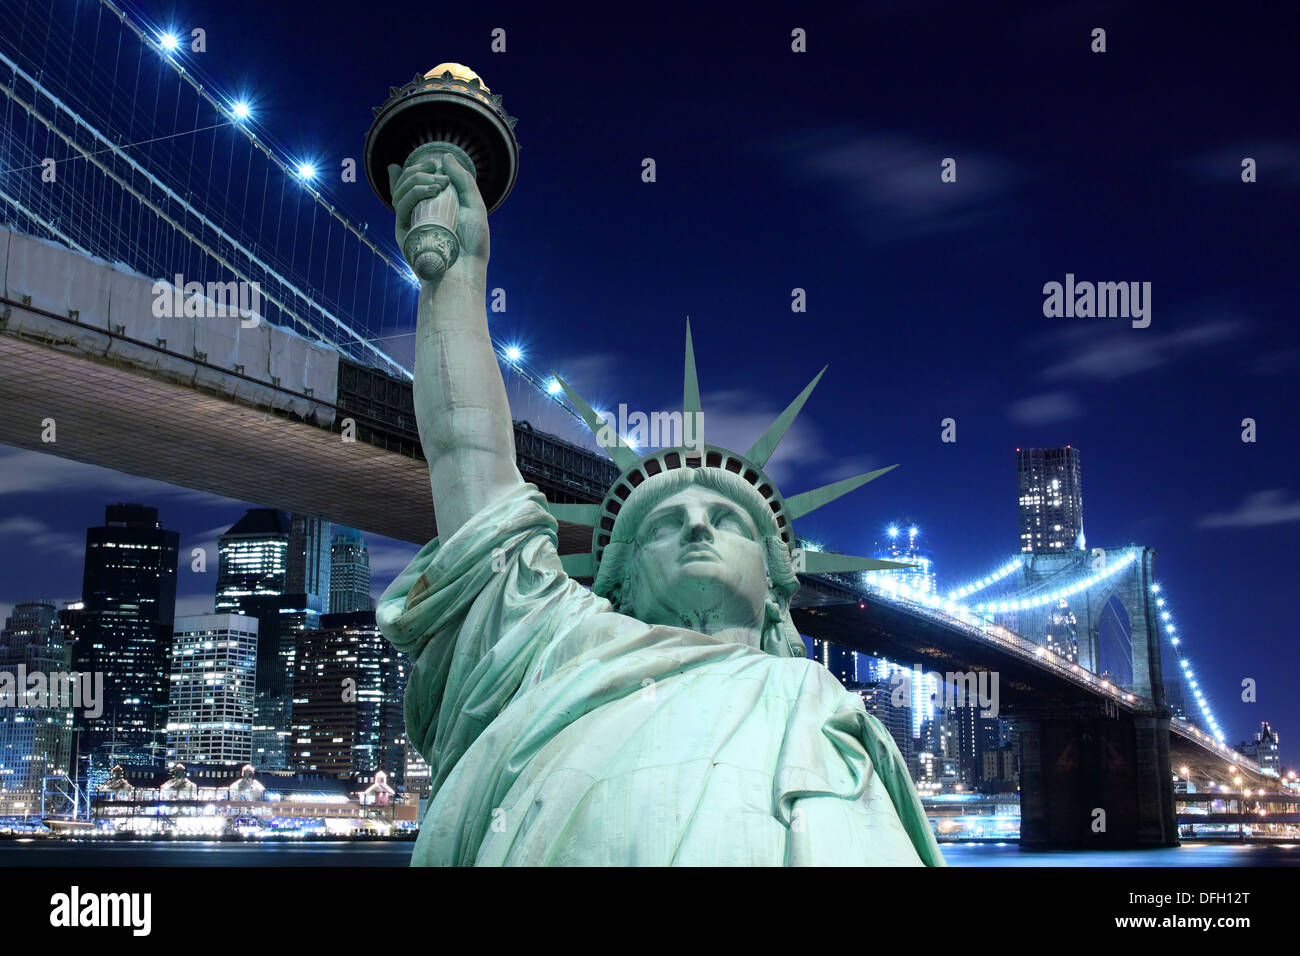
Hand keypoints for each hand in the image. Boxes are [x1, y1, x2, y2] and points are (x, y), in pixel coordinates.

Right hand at [388, 151, 488, 279]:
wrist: (466, 272)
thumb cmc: (472, 244)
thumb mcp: (474, 206)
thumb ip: (462, 180)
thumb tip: (445, 156)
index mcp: (432, 208)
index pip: (413, 183)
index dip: (414, 168)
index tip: (432, 162)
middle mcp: (418, 214)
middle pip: (404, 183)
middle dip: (417, 170)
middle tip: (435, 169)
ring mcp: (409, 223)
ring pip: (400, 191)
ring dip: (416, 178)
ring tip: (438, 182)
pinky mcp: (404, 232)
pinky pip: (401, 206)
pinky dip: (414, 192)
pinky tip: (431, 189)